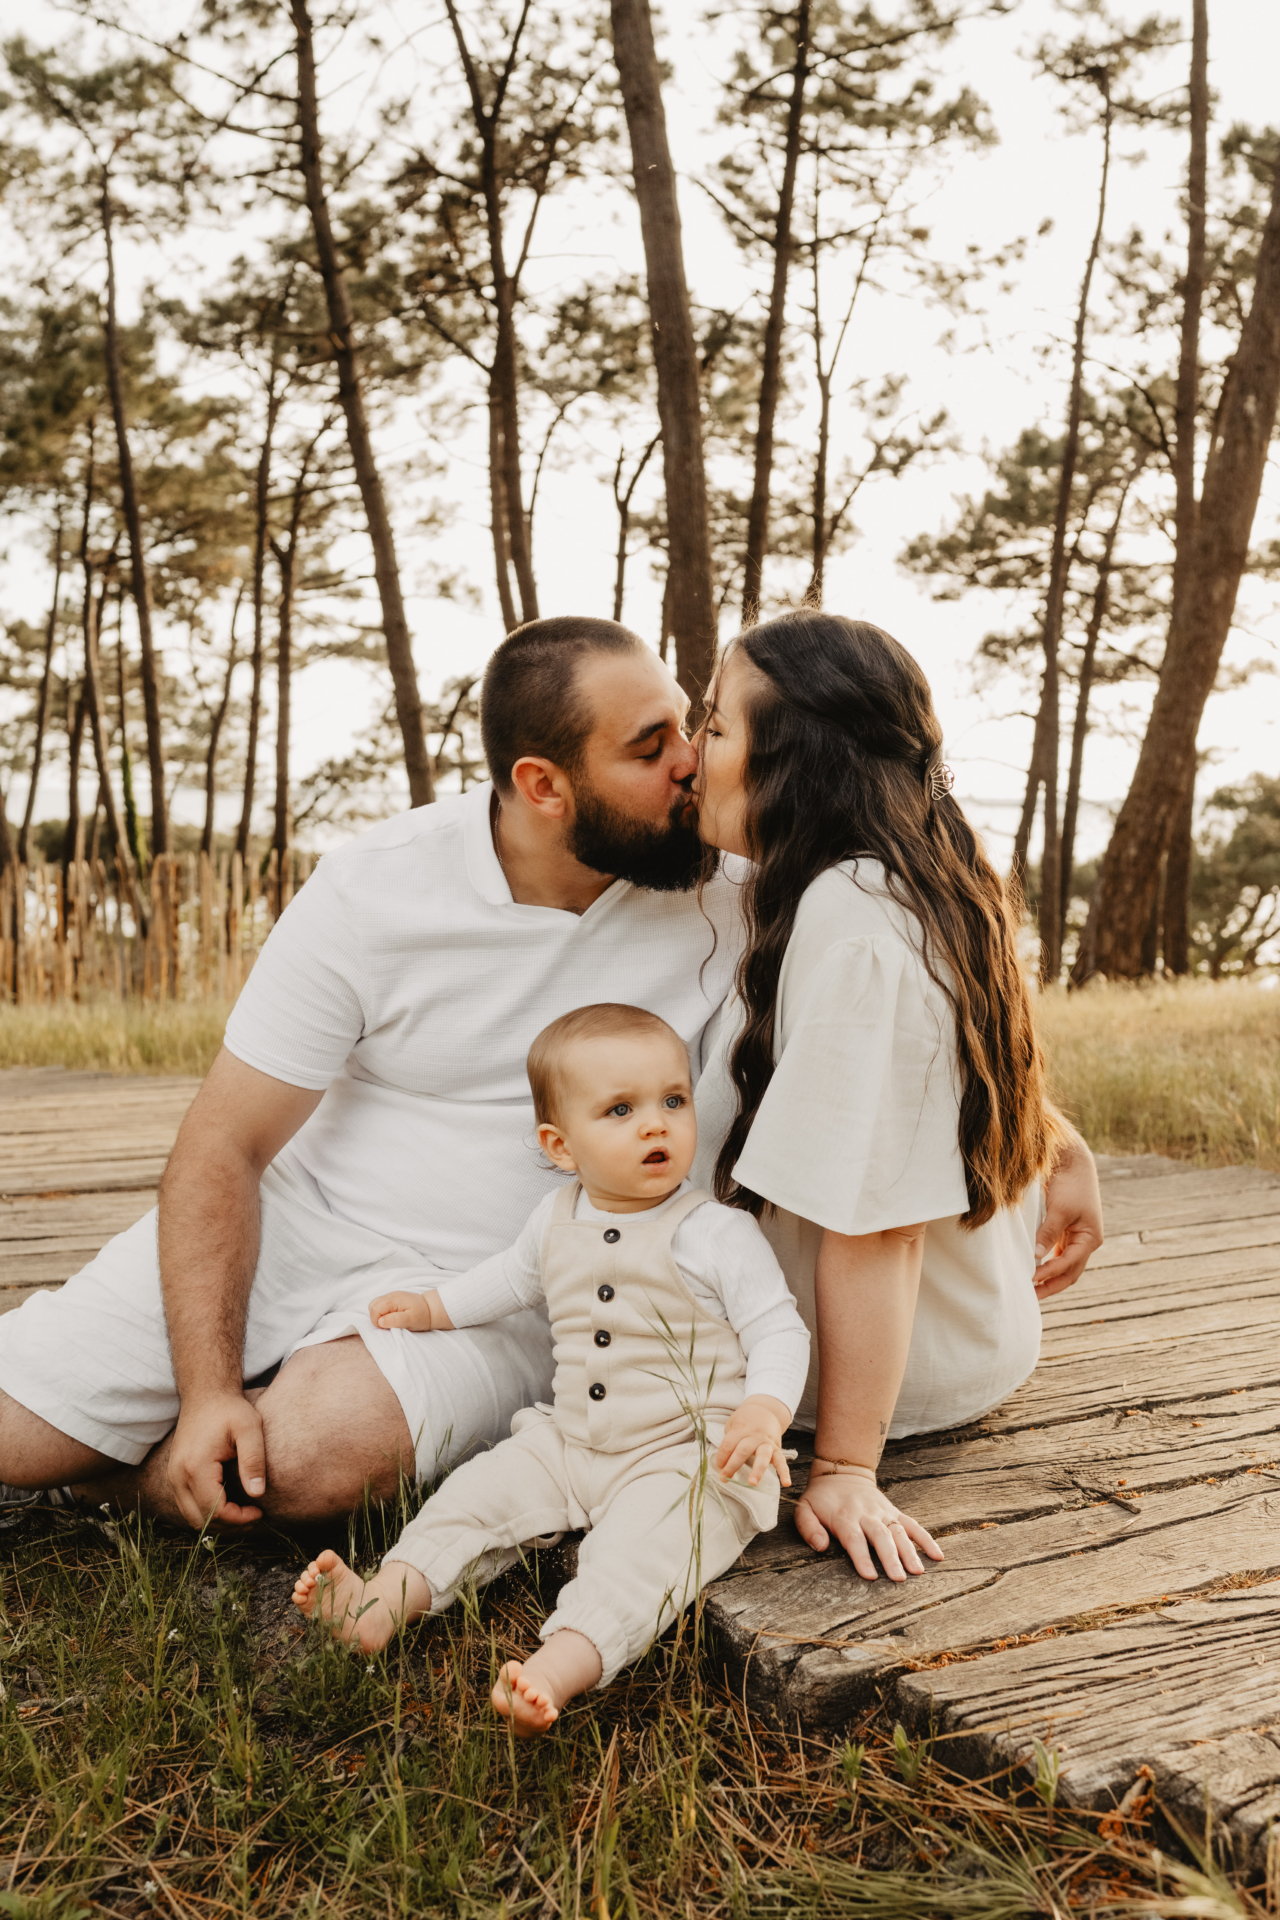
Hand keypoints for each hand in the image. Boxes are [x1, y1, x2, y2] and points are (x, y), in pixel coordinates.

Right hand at [167, 1391, 266, 1528]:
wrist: (204, 1394)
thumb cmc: (229, 1409)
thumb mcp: (249, 1428)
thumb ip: (253, 1459)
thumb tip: (257, 1494)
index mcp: (195, 1467)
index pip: (215, 1511)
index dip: (239, 1519)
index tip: (260, 1511)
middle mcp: (177, 1476)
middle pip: (201, 1520)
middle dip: (229, 1525)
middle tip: (254, 1516)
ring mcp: (173, 1477)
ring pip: (192, 1517)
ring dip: (218, 1521)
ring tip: (244, 1513)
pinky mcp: (175, 1476)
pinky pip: (188, 1506)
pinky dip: (207, 1512)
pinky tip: (229, 1504)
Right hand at [370, 1289, 446, 1330]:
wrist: (430, 1309)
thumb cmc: (421, 1316)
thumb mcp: (410, 1320)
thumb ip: (394, 1320)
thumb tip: (380, 1321)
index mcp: (393, 1300)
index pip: (374, 1310)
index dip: (377, 1321)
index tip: (386, 1327)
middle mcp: (390, 1295)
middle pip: (372, 1306)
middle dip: (376, 1317)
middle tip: (388, 1324)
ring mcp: (390, 1295)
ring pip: (374, 1304)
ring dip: (377, 1314)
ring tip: (389, 1320)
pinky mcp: (392, 1298)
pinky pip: (380, 1303)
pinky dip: (381, 1311)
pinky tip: (390, 1316)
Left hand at [713, 1396, 792, 1487]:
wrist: (765, 1410)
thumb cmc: (745, 1421)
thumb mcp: (733, 1423)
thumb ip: (729, 1440)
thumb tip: (722, 1461)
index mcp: (741, 1429)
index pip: (728, 1444)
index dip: (721, 1457)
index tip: (718, 1467)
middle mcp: (754, 1436)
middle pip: (743, 1451)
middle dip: (732, 1465)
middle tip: (725, 1478)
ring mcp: (767, 1443)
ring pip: (762, 1457)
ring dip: (757, 1471)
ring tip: (752, 1483)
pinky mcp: (777, 1449)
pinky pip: (782, 1461)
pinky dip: (785, 1473)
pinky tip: (786, 1483)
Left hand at [795, 1468, 942, 1580]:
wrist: (842, 1472)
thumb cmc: (821, 1497)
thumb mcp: (804, 1508)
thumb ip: (808, 1527)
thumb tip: (820, 1547)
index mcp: (844, 1516)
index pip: (854, 1538)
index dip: (862, 1557)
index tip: (870, 1575)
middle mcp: (867, 1514)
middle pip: (881, 1536)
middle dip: (890, 1558)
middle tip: (899, 1579)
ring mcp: (883, 1513)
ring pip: (899, 1532)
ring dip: (910, 1552)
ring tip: (918, 1571)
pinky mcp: (894, 1513)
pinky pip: (913, 1525)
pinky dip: (926, 1539)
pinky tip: (937, 1556)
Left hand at [1036, 1131, 1103, 1297]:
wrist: (1072, 1161)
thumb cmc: (1070, 1184)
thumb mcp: (1060, 1209)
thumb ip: (1048, 1233)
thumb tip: (1036, 1257)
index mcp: (1091, 1238)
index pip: (1069, 1264)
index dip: (1049, 1273)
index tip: (1029, 1278)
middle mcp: (1086, 1241)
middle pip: (1070, 1272)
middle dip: (1051, 1285)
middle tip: (1030, 1297)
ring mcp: (1076, 1237)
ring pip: (1064, 1265)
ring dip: (1049, 1277)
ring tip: (1030, 1288)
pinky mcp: (1065, 1230)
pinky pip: (1057, 1253)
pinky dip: (1047, 1263)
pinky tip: (1033, 1268)